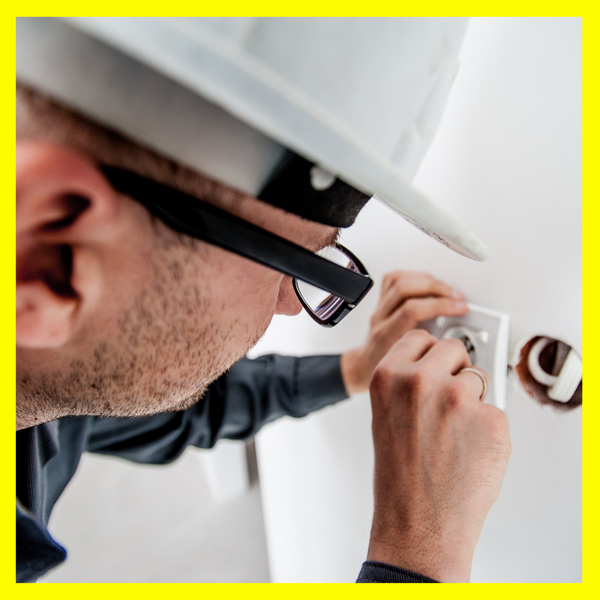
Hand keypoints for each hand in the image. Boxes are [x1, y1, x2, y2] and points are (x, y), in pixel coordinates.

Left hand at [341, 271, 467, 393]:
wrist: (366, 366)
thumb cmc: (388, 370)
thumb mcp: (413, 368)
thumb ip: (432, 354)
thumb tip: (459, 343)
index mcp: (387, 336)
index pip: (412, 310)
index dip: (440, 305)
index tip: (459, 308)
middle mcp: (380, 318)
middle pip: (404, 288)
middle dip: (436, 288)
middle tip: (456, 297)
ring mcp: (378, 308)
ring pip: (399, 280)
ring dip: (427, 280)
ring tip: (446, 290)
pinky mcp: (380, 300)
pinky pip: (394, 278)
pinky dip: (415, 276)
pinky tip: (428, 283)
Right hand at [366, 330, 510, 581]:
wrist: (418, 524)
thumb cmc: (399, 476)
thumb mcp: (385, 416)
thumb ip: (406, 383)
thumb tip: (437, 367)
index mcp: (389, 376)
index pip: (420, 337)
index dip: (430, 353)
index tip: (435, 362)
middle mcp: (421, 380)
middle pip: (453, 348)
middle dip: (454, 369)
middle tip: (447, 400)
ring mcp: (458, 398)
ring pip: (478, 378)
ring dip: (472, 398)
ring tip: (455, 433)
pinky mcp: (491, 419)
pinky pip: (496, 409)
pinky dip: (488, 427)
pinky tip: (470, 449)